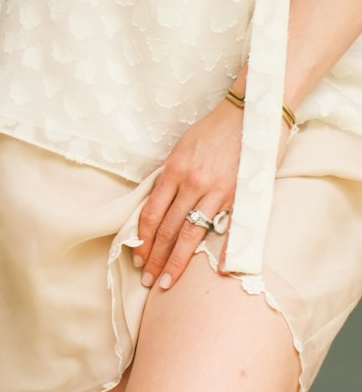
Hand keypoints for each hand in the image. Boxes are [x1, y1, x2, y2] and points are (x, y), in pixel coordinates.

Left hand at [135, 101, 290, 290]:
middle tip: (147, 280)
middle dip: (156, 258)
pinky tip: (218, 271)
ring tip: (167, 281)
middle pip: (168, 229)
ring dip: (177, 261)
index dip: (143, 240)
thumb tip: (157, 204)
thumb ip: (170, 177)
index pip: (152, 214)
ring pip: (191, 233)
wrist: (252, 110)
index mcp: (174, 171)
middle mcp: (193, 183)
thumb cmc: (214, 129)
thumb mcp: (182, 148)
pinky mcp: (241, 194)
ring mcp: (218, 190)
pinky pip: (230, 228)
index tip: (138, 258)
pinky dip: (224, 251)